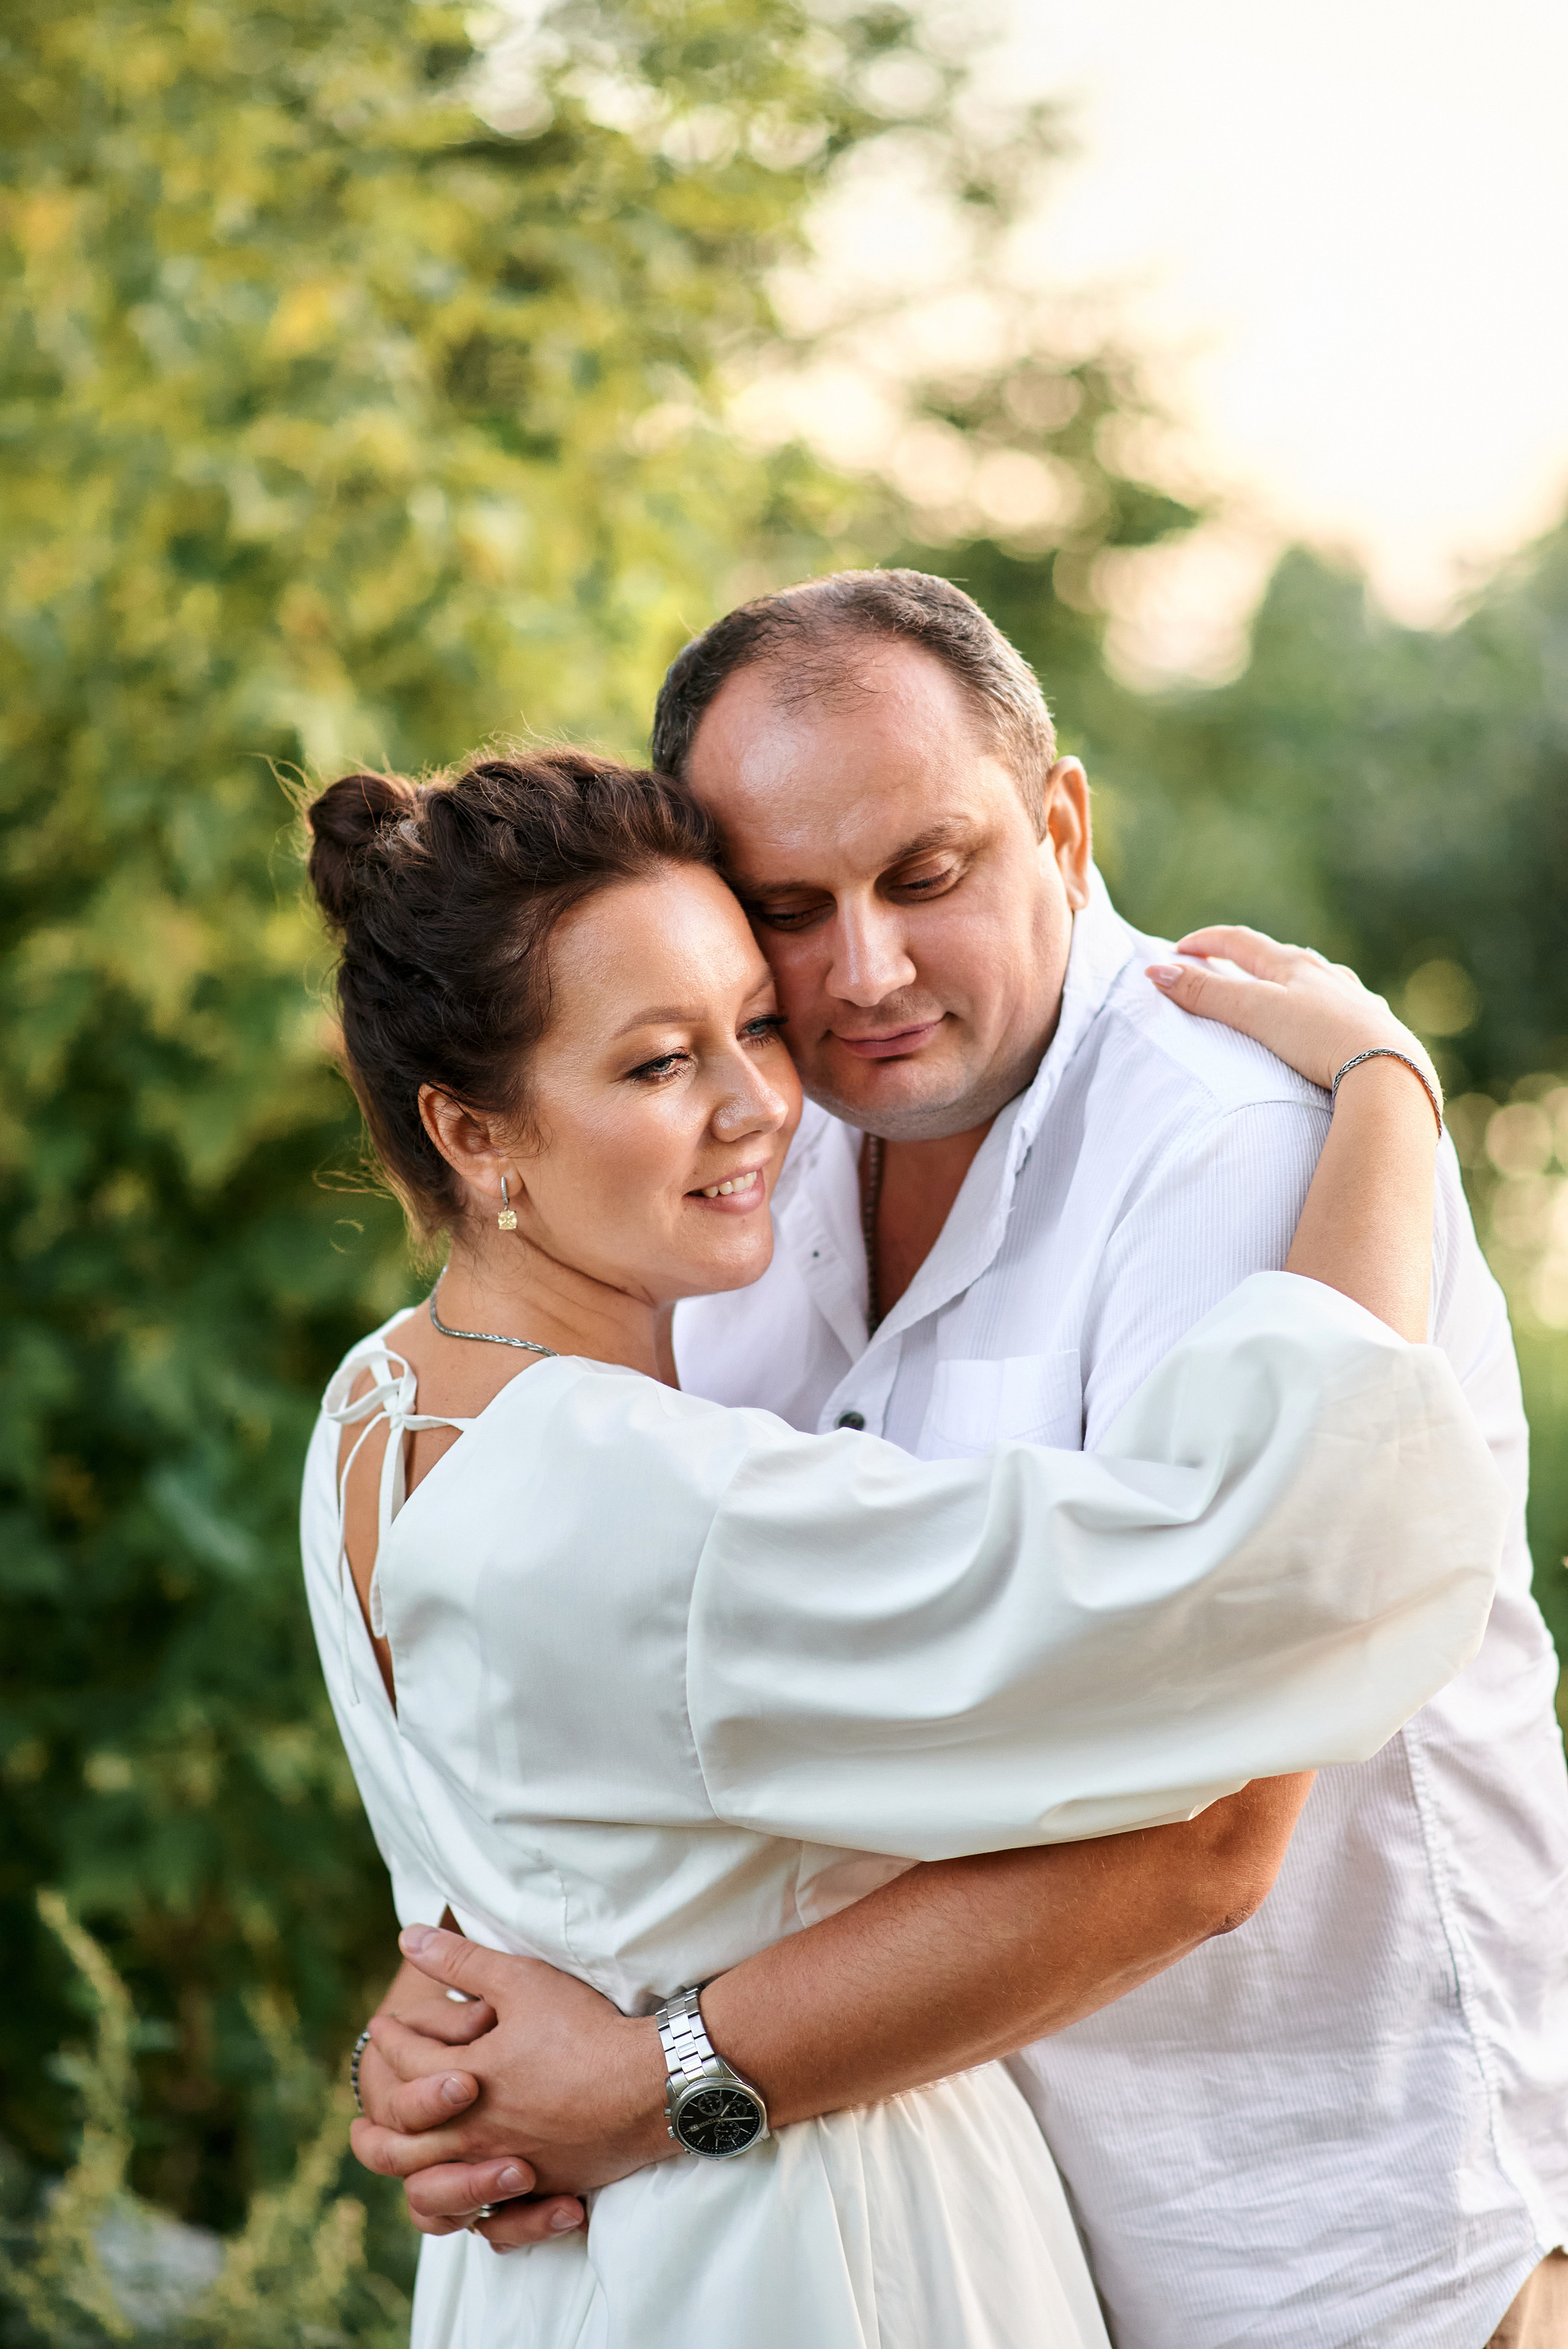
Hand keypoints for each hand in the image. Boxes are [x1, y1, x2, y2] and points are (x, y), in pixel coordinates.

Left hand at [350, 1925, 672, 2252]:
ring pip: (434, 2195)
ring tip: (404, 2169)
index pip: (405, 2063)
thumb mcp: (520, 1980)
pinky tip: (467, 2206)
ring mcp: (507, 2171)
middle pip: (399, 2146)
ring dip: (408, 2181)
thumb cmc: (584, 2029)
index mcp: (463, 2085)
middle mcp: (475, 2137)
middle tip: (360, 2121)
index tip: (385, 2024)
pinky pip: (489, 2225)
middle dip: (373, 2132)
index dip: (391, 2038)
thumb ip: (461, 1961)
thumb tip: (408, 1937)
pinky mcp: (541, 2191)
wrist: (648, 2085)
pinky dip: (469, 2218)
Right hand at [1147, 925, 1438, 1104]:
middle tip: (1223, 965)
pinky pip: (1347, 1010)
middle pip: (1281, 956)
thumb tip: (1155, 971)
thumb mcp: (1254, 1012)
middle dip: (1248, 958)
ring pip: (1319, 980)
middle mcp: (1327, 976)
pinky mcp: (1376, 1030)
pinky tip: (1333, 1021)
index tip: (1178, 949)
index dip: (1206, 941)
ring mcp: (1355, 1001)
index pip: (1240, 941)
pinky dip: (1327, 1009)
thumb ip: (1205, 994)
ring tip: (1279, 990)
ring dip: (1292, 980)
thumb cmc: (1320, 1038)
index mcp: (1294, 966)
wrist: (1390, 1072)